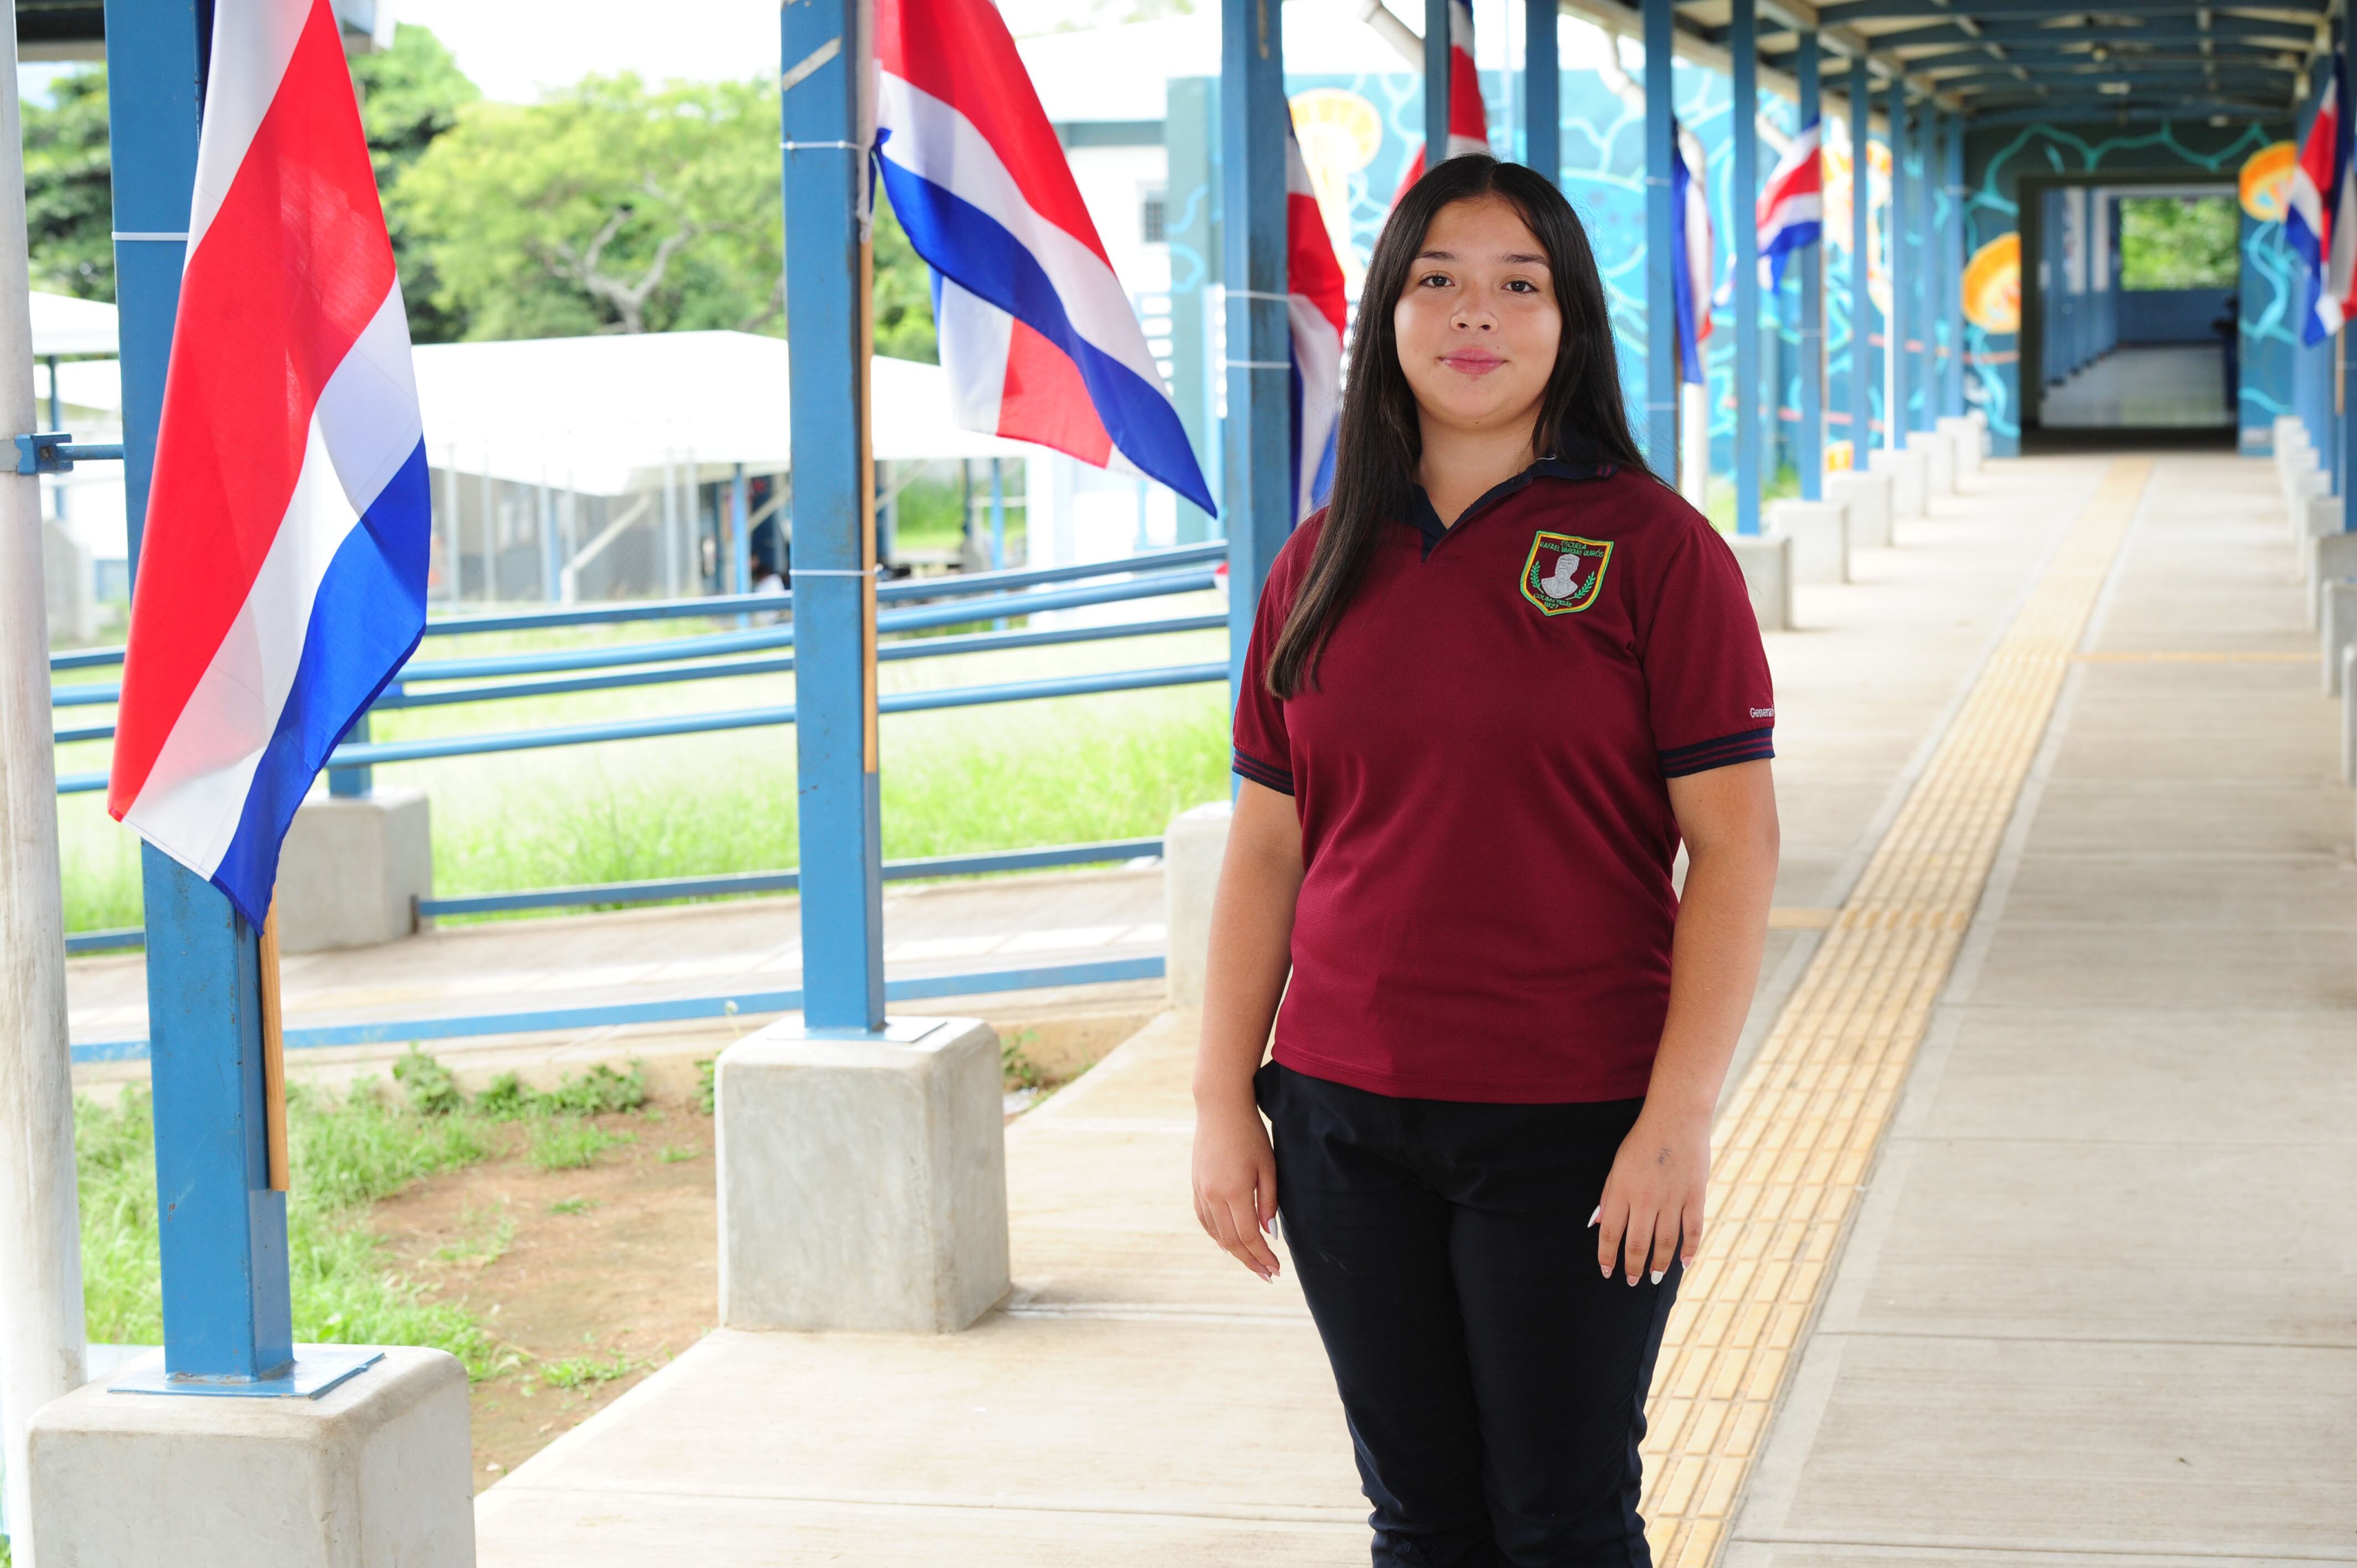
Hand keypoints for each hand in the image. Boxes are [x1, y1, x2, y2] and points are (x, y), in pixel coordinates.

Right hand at [1191, 1095, 1281, 1280]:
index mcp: (1234, 1192)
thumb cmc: (1250, 1134)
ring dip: (1235, 1252)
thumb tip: (1270, 1234)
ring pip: (1216, 1234)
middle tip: (1267, 1275)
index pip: (1249, 1237)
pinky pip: (1205, 1220)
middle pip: (1231, 1242)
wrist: (1220, 1108)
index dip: (1263, 1256)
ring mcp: (1201, 1191)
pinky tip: (1228, 1243)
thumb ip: (1269, 1201)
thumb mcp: (1268, 1166)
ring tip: (1252, 1263)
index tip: (1276, 1269)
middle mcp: (1213, 1196)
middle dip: (1250, 1261)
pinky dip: (1217, 1236)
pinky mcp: (1196, 1185)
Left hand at [1594, 1103, 1709, 1285]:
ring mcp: (1672, 1198)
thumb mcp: (1617, 1166)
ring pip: (1666, 1243)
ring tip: (1654, 1278)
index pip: (1611, 1233)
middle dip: (1633, 1267)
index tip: (1607, 1272)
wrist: (1676, 1118)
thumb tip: (1597, 1224)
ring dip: (1659, 1265)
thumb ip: (1608, 1196)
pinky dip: (1689, 1250)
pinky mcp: (1695, 1195)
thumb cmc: (1642, 1142)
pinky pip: (1693, 1230)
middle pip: (1638, 1244)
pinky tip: (1683, 1264)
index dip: (1607, 1256)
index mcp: (1622, 1190)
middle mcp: (1646, 1198)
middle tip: (1632, 1282)